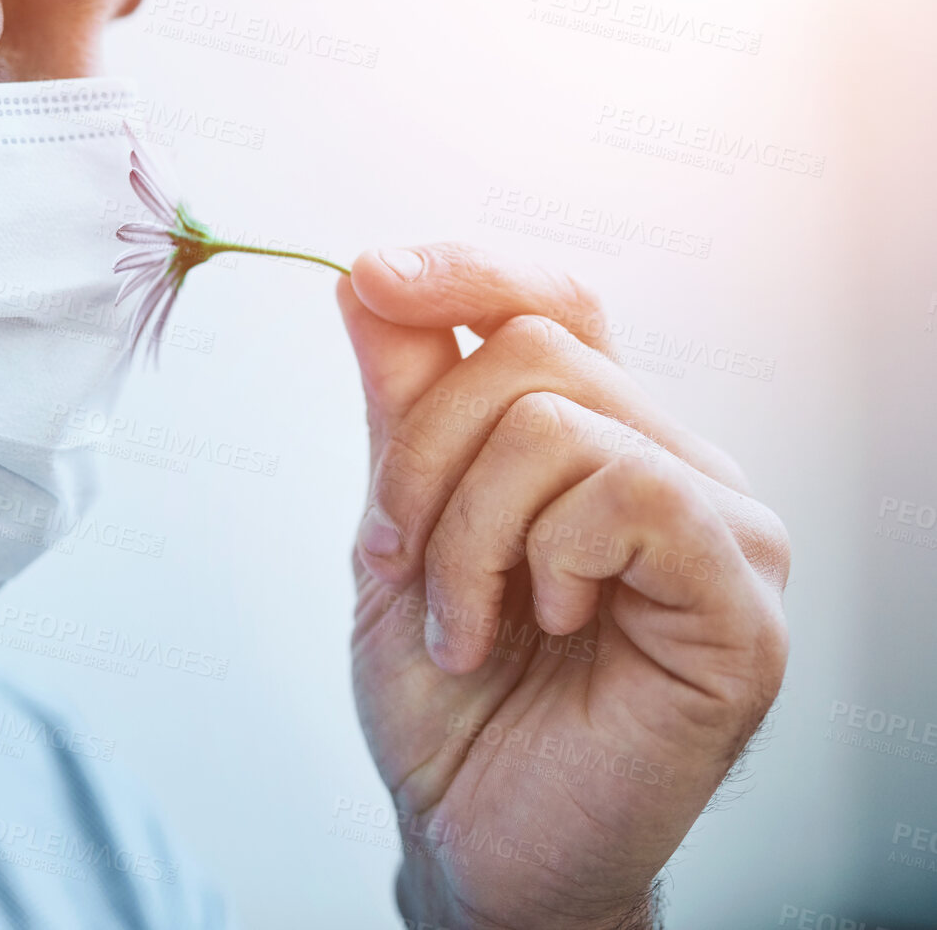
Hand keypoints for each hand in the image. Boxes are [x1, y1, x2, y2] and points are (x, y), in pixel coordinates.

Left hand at [335, 243, 789, 929]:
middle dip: (422, 457)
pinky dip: (543, 562)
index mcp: (593, 442)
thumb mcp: (397, 530)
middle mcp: (667, 464)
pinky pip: (629, 495)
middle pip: (530, 350)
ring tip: (461, 627)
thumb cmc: (447, 696)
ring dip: (466, 535)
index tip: (372, 277)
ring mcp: (719, 526)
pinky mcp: (739, 597)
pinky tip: (545, 629)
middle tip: (397, 560)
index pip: (552, 304)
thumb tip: (368, 277)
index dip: (466, 270)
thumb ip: (401, 406)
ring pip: (559, 423)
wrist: (475, 837)